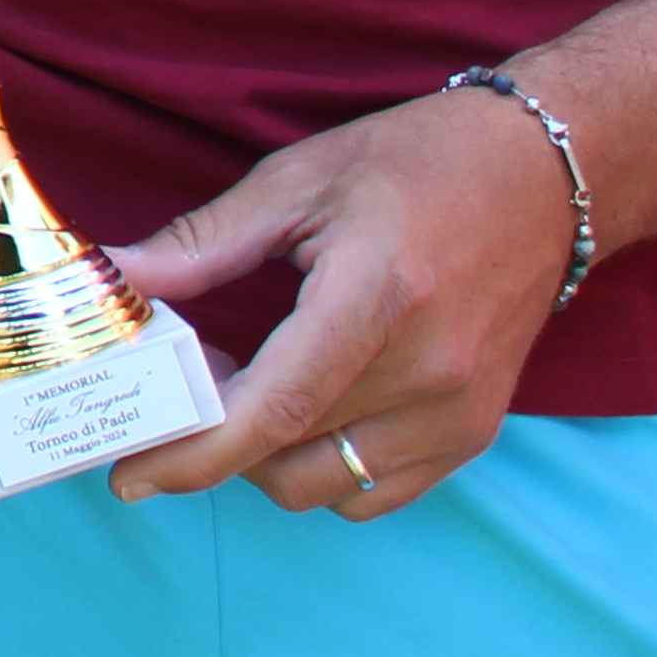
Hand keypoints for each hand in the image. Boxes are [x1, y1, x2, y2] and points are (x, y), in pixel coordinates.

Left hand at [103, 79, 579, 514]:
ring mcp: (459, 413)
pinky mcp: (475, 434)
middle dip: (210, 443)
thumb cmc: (413, 165)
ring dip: (264, 458)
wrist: (542, 179)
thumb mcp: (294, 182)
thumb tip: (114, 279)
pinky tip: (300, 408)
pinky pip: (375, 491)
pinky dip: (321, 468)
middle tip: (178, 386)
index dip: (197, 451)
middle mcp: (429, 371)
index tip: (129, 474)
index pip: (279, 406)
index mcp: (377, 296)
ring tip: (240, 384)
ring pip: (326, 486)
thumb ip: (200, 243)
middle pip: (289, 456)